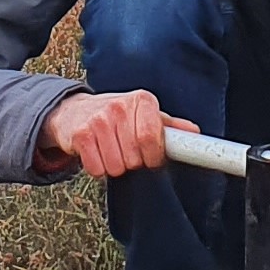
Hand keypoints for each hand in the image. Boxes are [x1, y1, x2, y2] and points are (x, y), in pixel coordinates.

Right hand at [39, 91, 198, 178]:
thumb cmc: (117, 115)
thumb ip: (170, 126)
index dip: (154, 156)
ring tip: (113, 152)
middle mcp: (119, 107)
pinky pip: (97, 169)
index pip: (152, 138)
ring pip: (116, 166)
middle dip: (134, 162)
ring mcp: (97, 120)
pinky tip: (98, 154)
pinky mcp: (80, 136)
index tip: (152, 159)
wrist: (74, 111)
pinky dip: (99, 169)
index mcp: (142, 100)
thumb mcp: (145, 114)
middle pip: (135, 157)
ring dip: (116, 167)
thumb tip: (195, 133)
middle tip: (129, 153)